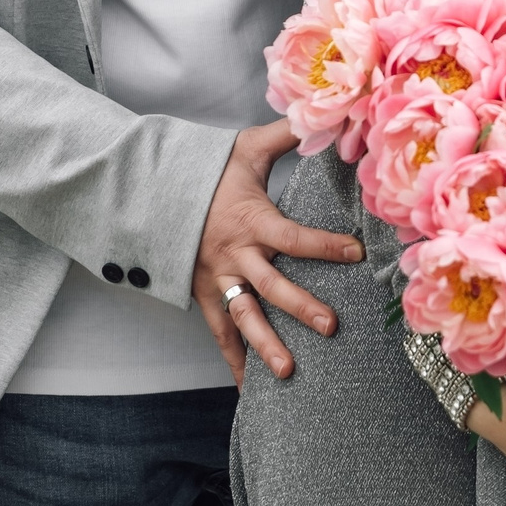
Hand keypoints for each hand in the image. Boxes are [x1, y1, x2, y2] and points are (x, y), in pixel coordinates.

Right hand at [192, 121, 362, 384]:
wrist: (149, 190)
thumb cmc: (206, 169)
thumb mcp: (246, 148)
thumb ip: (287, 135)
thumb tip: (320, 116)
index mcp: (249, 220)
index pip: (292, 237)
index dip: (325, 245)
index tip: (356, 253)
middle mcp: (233, 255)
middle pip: (270, 286)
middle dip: (300, 307)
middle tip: (330, 327)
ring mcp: (215, 280)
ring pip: (242, 318)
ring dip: (264, 346)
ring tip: (289, 372)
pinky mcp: (203, 295)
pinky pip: (219, 333)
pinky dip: (234, 362)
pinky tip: (250, 389)